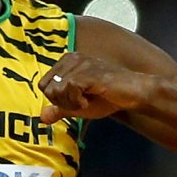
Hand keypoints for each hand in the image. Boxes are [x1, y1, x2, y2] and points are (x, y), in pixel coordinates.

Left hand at [36, 52, 155, 122]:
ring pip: (56, 90)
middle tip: (81, 104)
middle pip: (47, 88)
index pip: (44, 85)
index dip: (56, 100)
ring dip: (71, 103)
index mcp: (67, 62)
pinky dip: (78, 101)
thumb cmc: (109, 98)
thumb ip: (61, 110)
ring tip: (87, 102)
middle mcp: (71, 59)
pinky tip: (90, 100)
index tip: (75, 102)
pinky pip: (69, 89)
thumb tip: (42, 118)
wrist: (134, 93)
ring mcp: (79, 63)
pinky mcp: (87, 72)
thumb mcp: (80, 106)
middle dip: (62, 102)